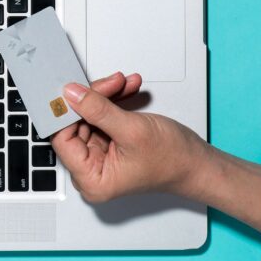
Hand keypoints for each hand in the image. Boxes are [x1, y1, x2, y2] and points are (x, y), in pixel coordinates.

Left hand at [51, 74, 209, 202]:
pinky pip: (102, 118)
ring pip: (89, 116)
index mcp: (91, 179)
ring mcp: (99, 157)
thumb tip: (71, 94)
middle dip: (93, 98)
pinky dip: (112, 102)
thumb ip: (97, 110)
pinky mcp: (108, 145)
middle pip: (76, 124)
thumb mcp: (131, 130)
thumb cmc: (173, 160)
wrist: (198, 163)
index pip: (63, 139)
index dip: (68, 112)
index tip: (73, 89)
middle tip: (110, 82)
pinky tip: (125, 90)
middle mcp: (91, 170)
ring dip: (105, 96)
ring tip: (123, 83)